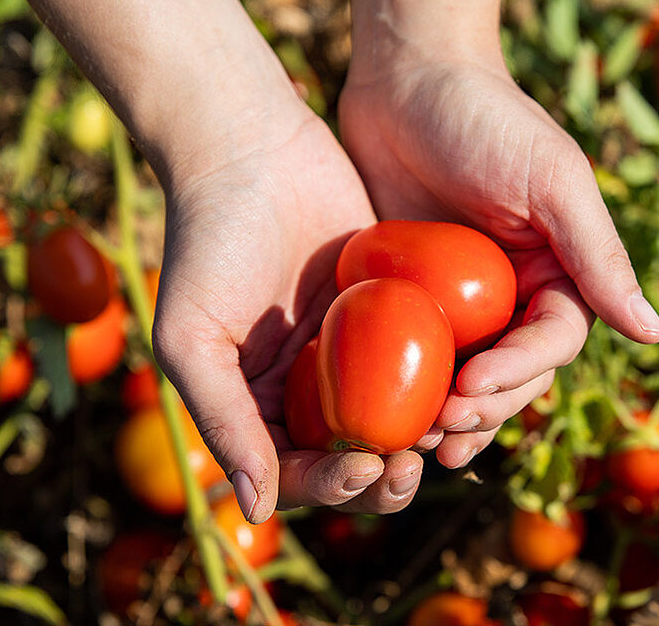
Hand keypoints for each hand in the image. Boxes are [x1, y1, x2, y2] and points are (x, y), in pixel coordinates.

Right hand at [152, 106, 424, 522]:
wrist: (248, 146)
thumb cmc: (206, 242)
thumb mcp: (193, 338)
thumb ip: (223, 421)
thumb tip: (254, 511)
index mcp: (256, 404)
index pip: (296, 472)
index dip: (331, 487)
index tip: (365, 473)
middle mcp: (303, 385)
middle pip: (352, 456)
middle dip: (384, 478)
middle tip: (413, 467)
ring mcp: (348, 349)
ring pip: (393, 416)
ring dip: (420, 439)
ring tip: (445, 435)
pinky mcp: (387, 310)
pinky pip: (417, 360)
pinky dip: (439, 383)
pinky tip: (465, 387)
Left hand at [339, 40, 658, 468]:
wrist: (408, 78)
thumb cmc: (486, 117)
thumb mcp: (551, 180)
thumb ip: (598, 256)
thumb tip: (653, 335)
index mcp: (559, 273)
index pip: (551, 344)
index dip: (518, 374)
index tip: (472, 389)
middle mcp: (514, 295)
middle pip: (511, 375)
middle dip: (481, 409)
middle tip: (442, 431)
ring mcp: (459, 302)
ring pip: (463, 377)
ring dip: (446, 416)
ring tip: (417, 444)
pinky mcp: (411, 297)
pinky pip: (413, 354)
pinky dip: (405, 387)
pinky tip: (389, 415)